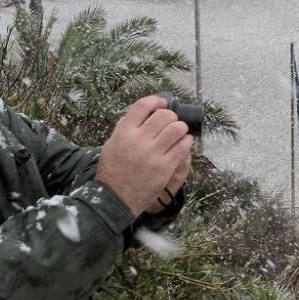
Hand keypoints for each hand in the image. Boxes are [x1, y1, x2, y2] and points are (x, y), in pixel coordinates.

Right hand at [96, 96, 192, 216]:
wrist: (114, 198)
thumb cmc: (112, 172)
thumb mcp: (112, 145)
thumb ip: (126, 129)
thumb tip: (144, 114)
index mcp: (123, 132)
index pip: (142, 106)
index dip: (156, 101)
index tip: (162, 102)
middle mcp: (138, 140)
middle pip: (163, 115)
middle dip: (171, 116)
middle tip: (172, 120)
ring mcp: (152, 153)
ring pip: (176, 129)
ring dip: (181, 127)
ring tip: (180, 131)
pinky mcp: (164, 167)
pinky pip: (182, 147)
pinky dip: (186, 141)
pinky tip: (185, 142)